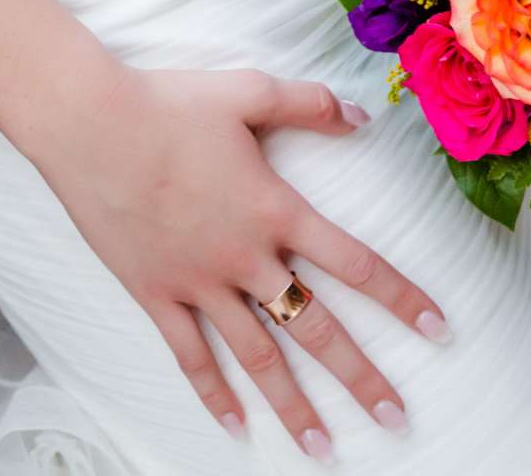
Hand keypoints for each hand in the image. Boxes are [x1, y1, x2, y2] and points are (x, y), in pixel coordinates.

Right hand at [30, 60, 449, 453]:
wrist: (90, 125)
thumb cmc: (169, 102)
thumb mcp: (247, 90)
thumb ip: (308, 104)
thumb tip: (362, 118)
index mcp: (275, 208)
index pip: (354, 262)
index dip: (400, 296)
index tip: (439, 330)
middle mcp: (245, 256)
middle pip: (315, 325)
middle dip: (360, 376)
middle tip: (397, 418)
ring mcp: (199, 281)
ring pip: (258, 356)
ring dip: (294, 404)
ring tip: (324, 448)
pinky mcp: (157, 293)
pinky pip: (189, 355)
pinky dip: (212, 393)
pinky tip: (235, 428)